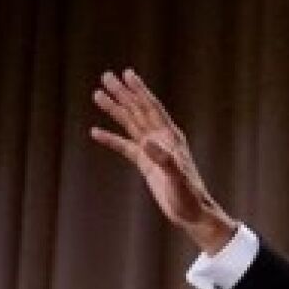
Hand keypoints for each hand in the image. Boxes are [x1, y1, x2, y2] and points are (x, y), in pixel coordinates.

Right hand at [90, 69, 237, 253]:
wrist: (193, 214)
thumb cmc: (189, 198)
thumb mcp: (177, 180)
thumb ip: (165, 160)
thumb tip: (147, 142)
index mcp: (170, 138)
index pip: (152, 108)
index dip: (140, 90)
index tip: (127, 74)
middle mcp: (161, 139)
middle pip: (138, 110)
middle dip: (123, 93)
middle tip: (106, 76)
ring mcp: (152, 151)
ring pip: (130, 124)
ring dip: (115, 109)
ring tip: (97, 94)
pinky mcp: (146, 164)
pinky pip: (124, 146)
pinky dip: (110, 138)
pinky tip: (95, 131)